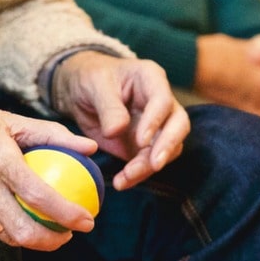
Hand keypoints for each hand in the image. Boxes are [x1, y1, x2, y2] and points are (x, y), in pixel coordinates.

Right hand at [0, 74, 98, 250]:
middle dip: (53, 241)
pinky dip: (7, 229)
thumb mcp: (9, 118)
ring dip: (32, 238)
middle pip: (23, 231)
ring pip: (5, 235)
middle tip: (70, 233)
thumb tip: (89, 147)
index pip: (39, 196)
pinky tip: (20, 219)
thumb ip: (51, 134)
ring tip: (49, 228)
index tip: (87, 220)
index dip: (68, 214)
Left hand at [51, 52, 190, 190]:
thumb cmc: (91, 78)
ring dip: (149, 166)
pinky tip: (122, 182)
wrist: (81, 91)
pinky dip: (138, 174)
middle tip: (154, 165)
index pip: (163, 100)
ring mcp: (157, 125)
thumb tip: (117, 131)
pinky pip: (149, 162)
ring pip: (167, 148)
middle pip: (178, 125)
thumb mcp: (95, 85)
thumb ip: (108, 107)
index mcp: (151, 78)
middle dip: (167, 146)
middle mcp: (161, 102)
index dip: (155, 121)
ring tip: (126, 177)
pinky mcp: (146, 145)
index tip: (141, 140)